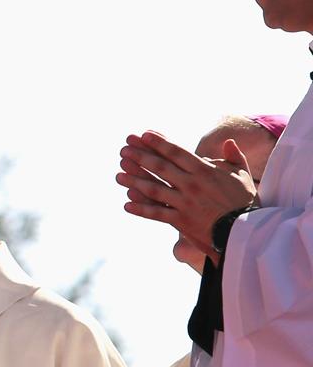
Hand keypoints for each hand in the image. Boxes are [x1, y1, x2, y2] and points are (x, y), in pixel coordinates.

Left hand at [117, 131, 256, 252]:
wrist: (247, 231)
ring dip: (134, 181)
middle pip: (160, 168)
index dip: (159, 143)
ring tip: (118, 174)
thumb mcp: (243, 176)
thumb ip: (234, 158)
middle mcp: (191, 185)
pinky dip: (141, 209)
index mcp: (205, 171)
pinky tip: (127, 204)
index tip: (144, 134)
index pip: (177, 153)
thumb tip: (228, 141)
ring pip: (154, 189)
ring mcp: (184, 203)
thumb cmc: (246, 202)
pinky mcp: (181, 221)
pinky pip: (157, 213)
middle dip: (140, 157)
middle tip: (124, 149)